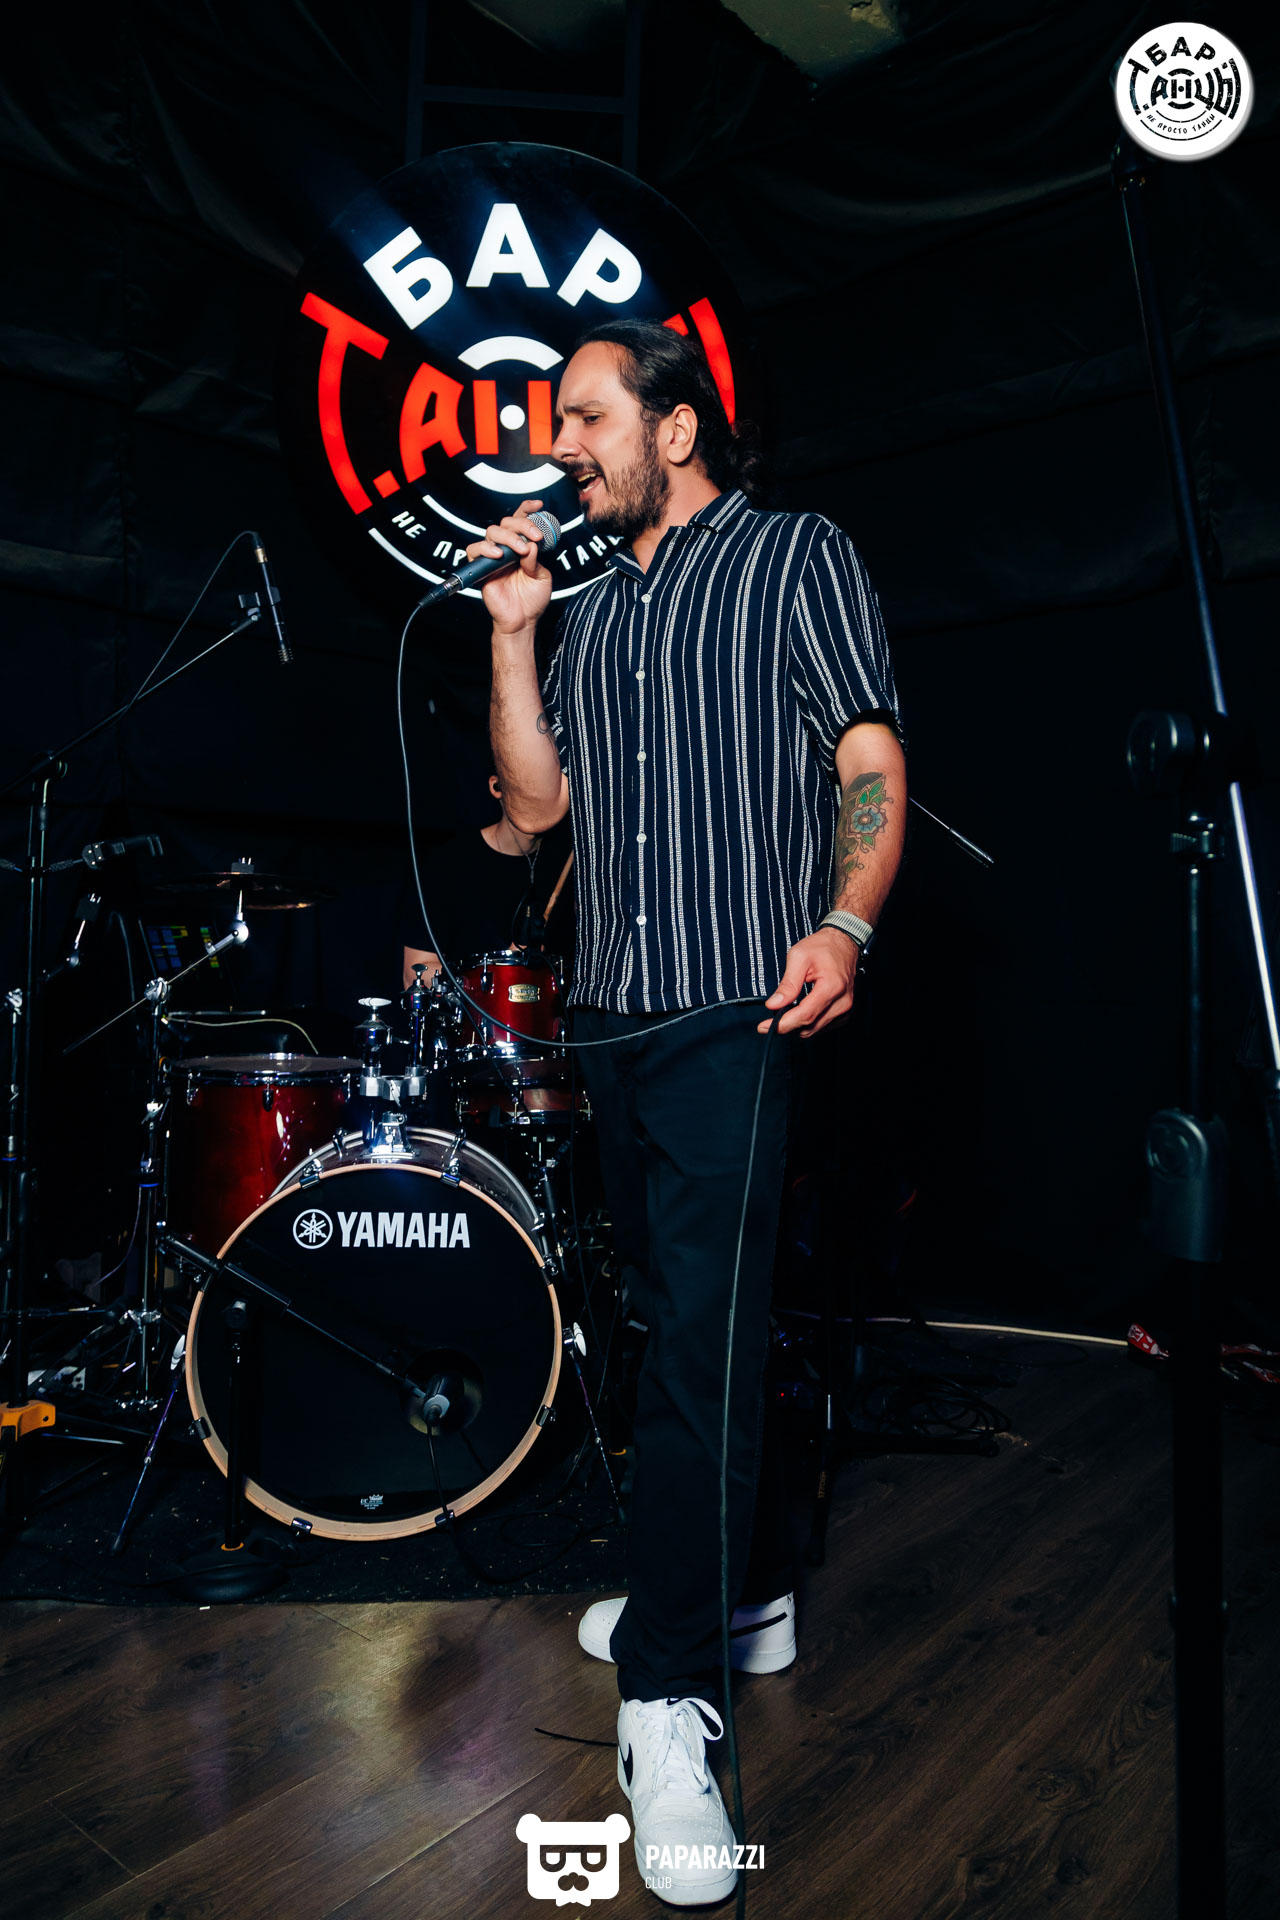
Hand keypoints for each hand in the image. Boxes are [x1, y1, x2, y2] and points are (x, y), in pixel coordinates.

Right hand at [471, 499, 552, 635]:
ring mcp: (493, 557)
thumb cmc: (532, 600)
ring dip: (509, 536)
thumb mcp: (542, 577)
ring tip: (521, 550)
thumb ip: (537, 560)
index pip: (521, 522)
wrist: (522, 621)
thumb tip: (531, 544)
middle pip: (507, 523)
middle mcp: (507, 549)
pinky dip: (486, 548)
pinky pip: (475, 549)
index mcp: (522, 547)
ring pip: (492, 531)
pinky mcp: (481, 568)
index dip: (527, 510)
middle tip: (535, 537)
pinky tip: (500, 555)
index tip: (538, 505)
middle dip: (523, 525)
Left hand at [758, 927, 857, 1037]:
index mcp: (832, 987)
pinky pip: (823, 1027)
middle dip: (787, 1026)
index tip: (764, 1027)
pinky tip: (800, 1012)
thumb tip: (773, 1005)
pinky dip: (809, 1024)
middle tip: (770, 1019)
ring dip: (797, 1026)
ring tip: (785, 1013)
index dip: (783, 1024)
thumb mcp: (799, 957)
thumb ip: (787, 984)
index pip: (805, 1015)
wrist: (843, 943)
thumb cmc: (822, 946)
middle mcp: (842, 1001)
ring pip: (815, 1030)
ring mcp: (846, 1009)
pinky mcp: (845, 1013)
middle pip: (809, 1027)